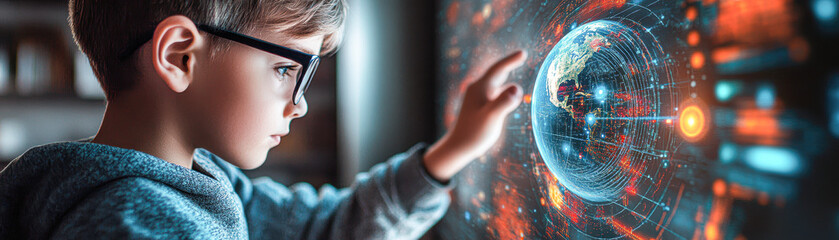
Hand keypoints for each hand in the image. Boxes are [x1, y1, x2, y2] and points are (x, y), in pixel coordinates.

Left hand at [423, 50, 526, 180]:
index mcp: (480, 88)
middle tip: (522, 55)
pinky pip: (495, 92)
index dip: (511, 60)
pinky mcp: (480, 107)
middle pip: (496, 73)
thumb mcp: (491, 118)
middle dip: (509, 64)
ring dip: (506, 76)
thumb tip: (516, 88)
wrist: (458, 147)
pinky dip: (504, 88)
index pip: (498, 69)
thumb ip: (503, 102)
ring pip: (496, 83)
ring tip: (516, 67)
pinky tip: (509, 92)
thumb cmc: (474, 134)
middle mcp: (478, 90)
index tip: (523, 53)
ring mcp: (478, 98)